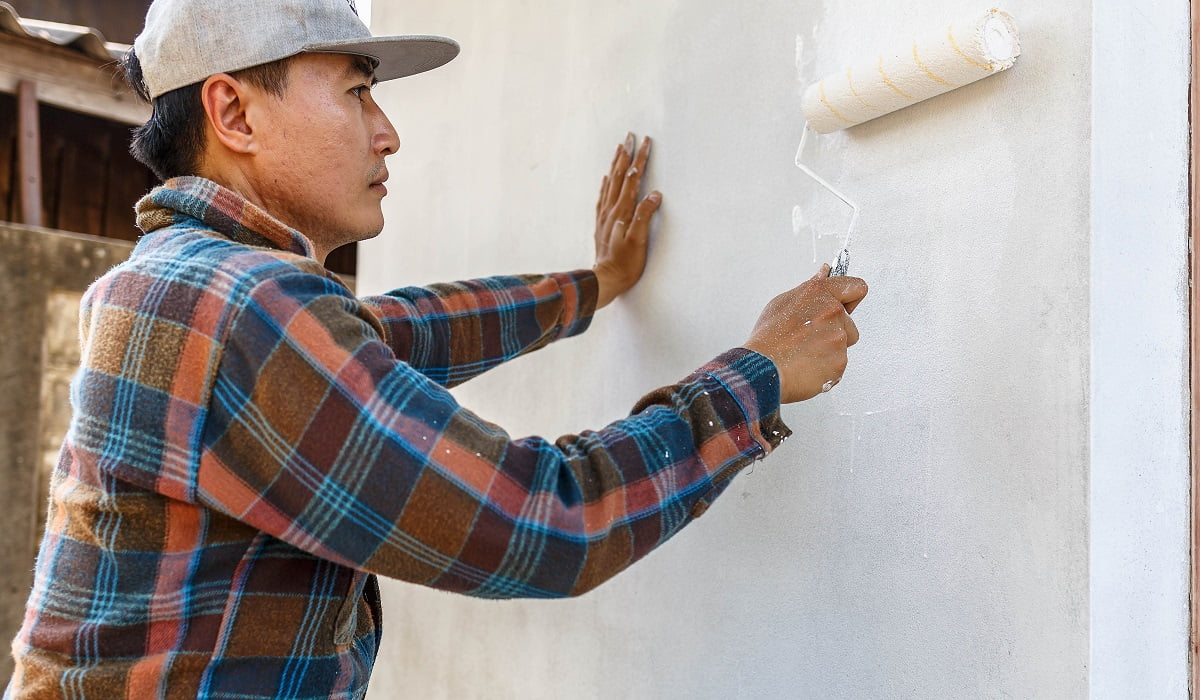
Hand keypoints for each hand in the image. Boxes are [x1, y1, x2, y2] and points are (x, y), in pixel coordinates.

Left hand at [593, 133, 661, 308]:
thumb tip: (654, 194)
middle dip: (627, 155)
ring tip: (619, 149)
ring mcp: (605, 216)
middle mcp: (612, 210)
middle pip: (620, 176)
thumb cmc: (625, 264)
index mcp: (623, 211)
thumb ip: (645, 216)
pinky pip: (603, 196)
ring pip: (611, 183)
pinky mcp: (602, 223)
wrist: (605, 279)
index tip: (645, 142)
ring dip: (616, 164)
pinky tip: (607, 178)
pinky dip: (606, 184)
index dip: (640, 160)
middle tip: (630, 136)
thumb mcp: (639, 241)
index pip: (634, 179)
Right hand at [743, 265, 868, 402]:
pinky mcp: (840, 361)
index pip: (856, 287)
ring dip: (829, 351)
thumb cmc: (767, 339)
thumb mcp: (782, 303)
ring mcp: (838, 337)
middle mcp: (832, 312)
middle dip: (835, 332)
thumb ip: (810, 290)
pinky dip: (826, 368)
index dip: (851, 299)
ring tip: (804, 354)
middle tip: (810, 339)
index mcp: (819, 293)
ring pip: (843, 346)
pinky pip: (839, 365)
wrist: (761, 369)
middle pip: (849, 324)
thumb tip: (824, 274)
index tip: (846, 306)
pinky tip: (807, 366)